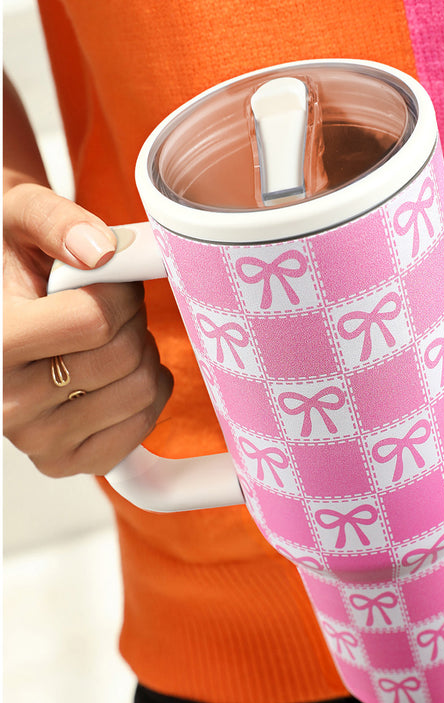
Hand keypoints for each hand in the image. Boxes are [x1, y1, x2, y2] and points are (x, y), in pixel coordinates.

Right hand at [3, 182, 173, 476]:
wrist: (4, 304)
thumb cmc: (15, 261)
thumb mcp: (21, 217)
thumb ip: (56, 221)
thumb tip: (102, 252)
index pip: (96, 321)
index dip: (120, 291)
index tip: (109, 279)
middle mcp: (7, 404)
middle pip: (123, 357)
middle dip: (132, 320)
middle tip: (111, 308)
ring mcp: (36, 441)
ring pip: (140, 391)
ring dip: (141, 354)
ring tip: (111, 338)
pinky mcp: (64, 462)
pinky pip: (140, 429)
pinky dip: (147, 394)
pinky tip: (121, 373)